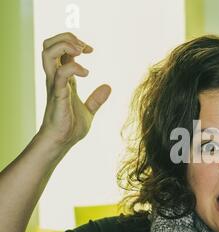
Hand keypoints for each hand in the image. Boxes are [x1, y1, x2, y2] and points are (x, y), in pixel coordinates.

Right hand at [38, 32, 110, 148]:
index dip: (74, 43)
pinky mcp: (58, 94)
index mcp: (62, 79)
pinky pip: (61, 73)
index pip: (60, 50)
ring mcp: (55, 85)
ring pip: (47, 52)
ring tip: (81, 52)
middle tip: (84, 47)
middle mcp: (55, 78)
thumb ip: (97, 99)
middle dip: (66, 38)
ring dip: (65, 45)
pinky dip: (74, 67)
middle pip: (49, 45)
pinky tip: (86, 74)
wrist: (63, 142)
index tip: (90, 49)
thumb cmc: (71, 128)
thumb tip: (108, 87)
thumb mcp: (89, 111)